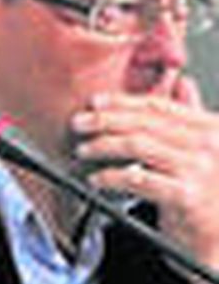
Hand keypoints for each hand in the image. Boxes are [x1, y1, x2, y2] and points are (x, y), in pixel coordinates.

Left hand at [72, 79, 218, 274]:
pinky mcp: (188, 197)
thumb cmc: (215, 201)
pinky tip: (97, 180)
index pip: (161, 107)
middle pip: (145, 123)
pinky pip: (139, 180)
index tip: (96, 102)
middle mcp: (210, 144)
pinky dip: (111, 177)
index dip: (123, 102)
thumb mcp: (208, 154)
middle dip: (105, 120)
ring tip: (84, 150)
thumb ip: (192, 122)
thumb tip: (181, 82)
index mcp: (213, 129)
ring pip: (139, 146)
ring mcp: (201, 170)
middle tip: (79, 123)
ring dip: (104, 145)